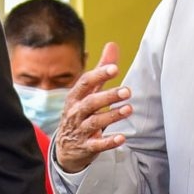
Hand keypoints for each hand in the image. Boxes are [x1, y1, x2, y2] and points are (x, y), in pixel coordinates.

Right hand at [53, 42, 129, 174]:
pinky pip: (97, 144)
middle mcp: (76, 113)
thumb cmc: (80, 114)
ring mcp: (80, 131)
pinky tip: (122, 137)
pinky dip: (109, 142)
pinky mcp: (86, 147)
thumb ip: (101, 71)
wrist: (65, 149)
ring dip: (112, 116)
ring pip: (95, 122)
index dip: (99, 75)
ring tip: (129, 109)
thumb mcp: (87, 93)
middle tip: (127, 91)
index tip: (114, 68)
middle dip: (108, 96)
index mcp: (75, 97)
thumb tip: (112, 45)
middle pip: (91, 103)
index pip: (85, 83)